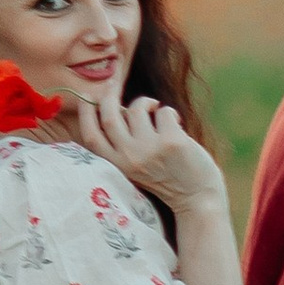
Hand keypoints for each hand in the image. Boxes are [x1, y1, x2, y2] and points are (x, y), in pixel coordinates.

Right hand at [73, 90, 228, 217]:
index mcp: (117, 165)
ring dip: (146, 103)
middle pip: (109, 116)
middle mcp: (129, 158)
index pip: (91, 136)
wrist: (196, 199)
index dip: (86, 113)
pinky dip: (170, 112)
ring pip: (137, 108)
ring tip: (156, 110)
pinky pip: (163, 111)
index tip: (88, 97)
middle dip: (109, 96)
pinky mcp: (171, 142)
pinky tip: (176, 124)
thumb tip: (117, 106)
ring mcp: (150, 150)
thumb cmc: (166, 176)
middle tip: (114, 86)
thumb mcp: (135, 166)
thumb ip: (124, 142)